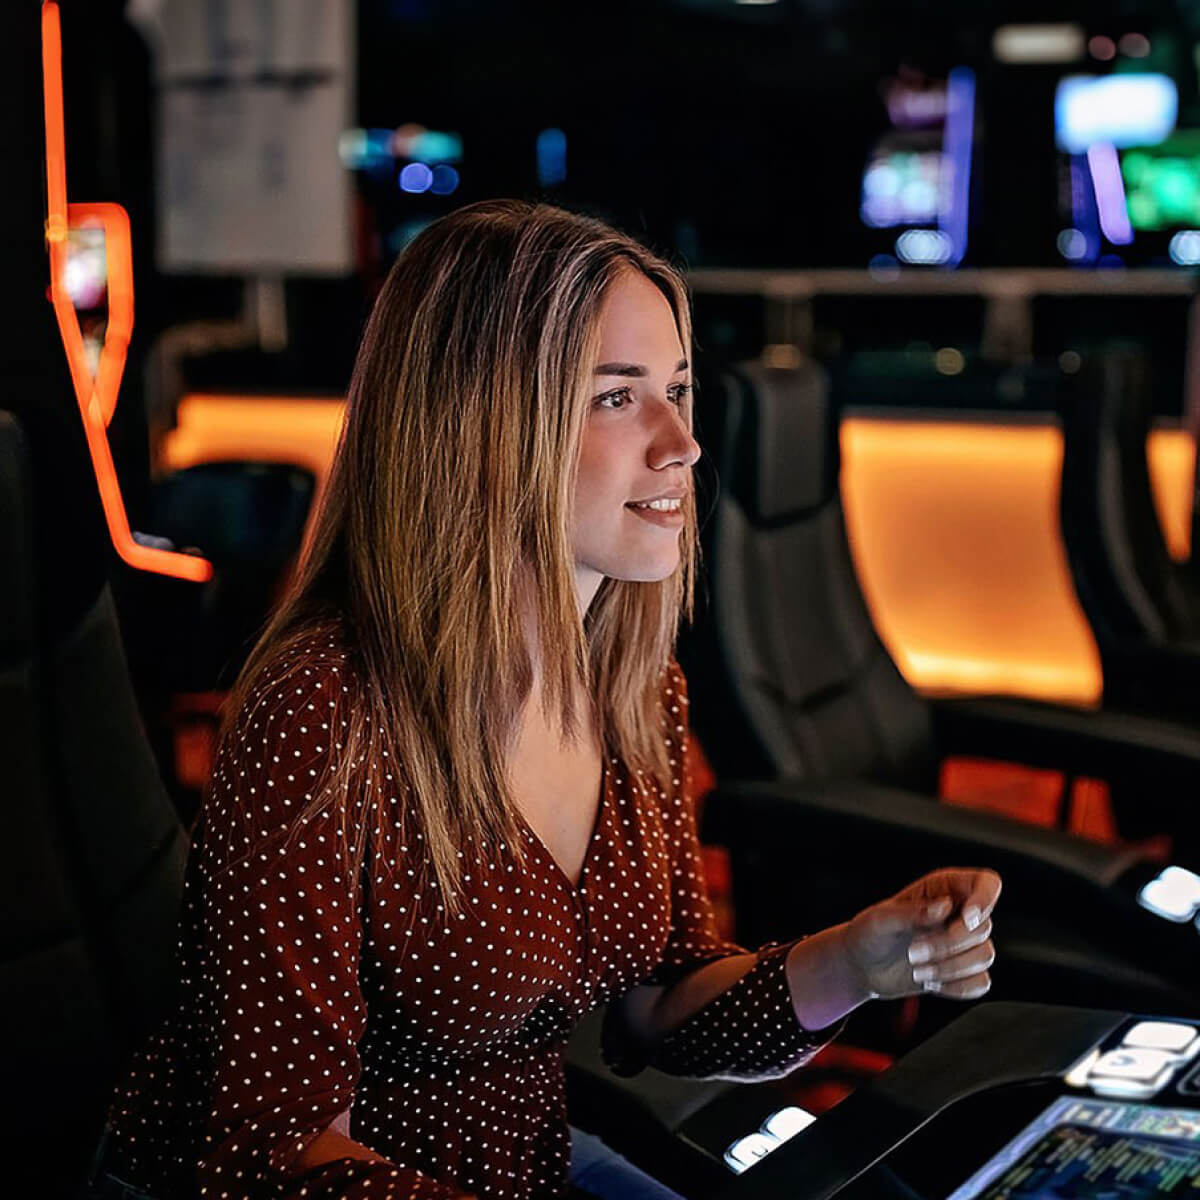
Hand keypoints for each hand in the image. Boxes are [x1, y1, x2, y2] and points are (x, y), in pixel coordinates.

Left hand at [842, 868, 1000, 1000]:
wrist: (863, 967)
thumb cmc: (870, 933)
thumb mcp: (882, 918)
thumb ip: (914, 912)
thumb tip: (945, 907)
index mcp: (943, 888)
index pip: (986, 883)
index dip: (985, 898)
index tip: (966, 919)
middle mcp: (959, 913)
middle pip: (982, 927)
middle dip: (948, 944)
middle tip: (913, 951)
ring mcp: (963, 944)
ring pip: (984, 956)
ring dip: (950, 968)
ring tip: (917, 970)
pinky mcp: (963, 972)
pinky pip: (980, 982)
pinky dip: (956, 987)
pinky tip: (930, 983)